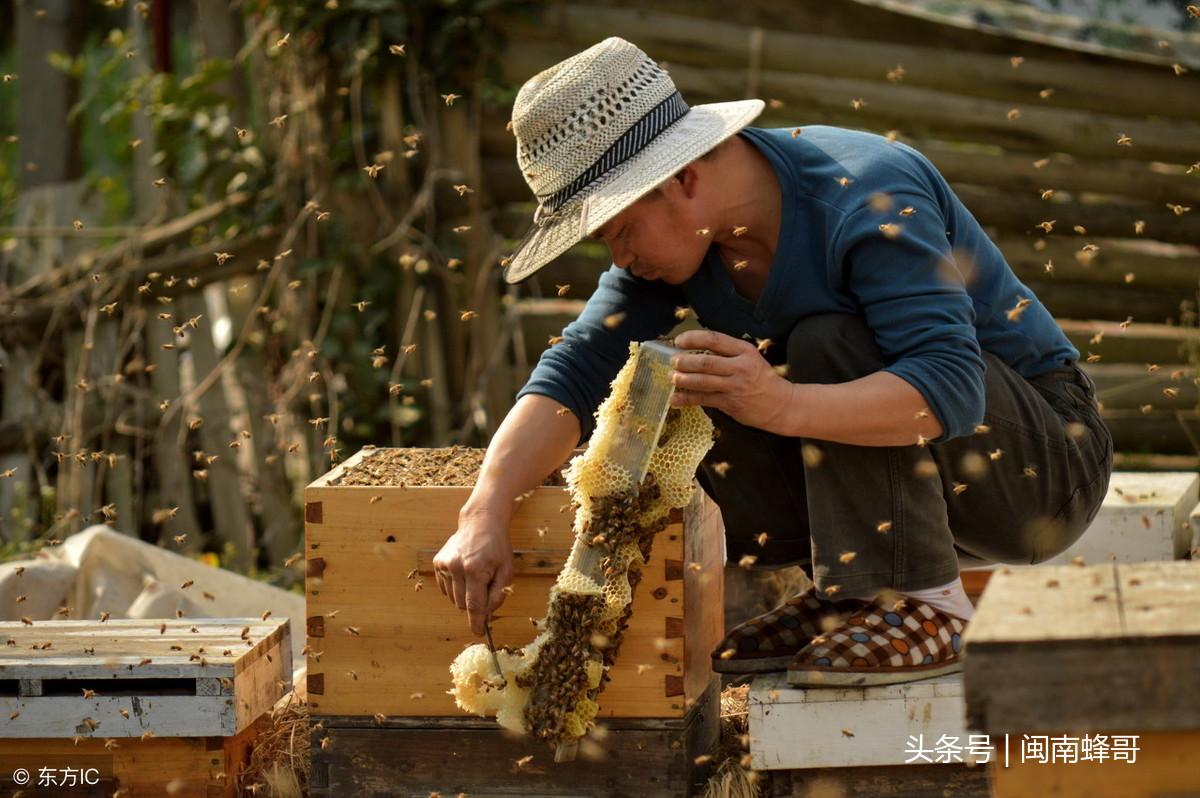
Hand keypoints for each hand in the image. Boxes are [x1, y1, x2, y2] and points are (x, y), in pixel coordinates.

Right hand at [432, 508, 514, 635]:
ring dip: (463, 594)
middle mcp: (456, 568)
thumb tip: (487, 614)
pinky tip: (463, 573)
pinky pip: (445, 587)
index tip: (477, 632)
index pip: (474, 606)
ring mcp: (445, 565)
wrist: (481, 522)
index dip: (476, 622)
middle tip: (484, 588)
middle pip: (462, 604)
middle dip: (473, 603)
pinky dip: (455, 586)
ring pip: (452, 598)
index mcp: (476, 570)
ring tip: (474, 576)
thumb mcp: (507, 570)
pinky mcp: (438, 562)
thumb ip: (498, 595)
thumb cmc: (497, 547)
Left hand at [670, 329, 796, 434]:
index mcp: (744, 351)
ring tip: (672, 378)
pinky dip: (686, 399)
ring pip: (703, 381)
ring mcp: (735, 386)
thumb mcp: (749, 358)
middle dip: (685, 362)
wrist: (782, 404)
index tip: (679, 341)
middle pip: (706, 362)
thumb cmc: (762, 379)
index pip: (714, 339)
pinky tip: (675, 398)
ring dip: (683, 379)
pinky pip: (704, 399)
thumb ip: (727, 354)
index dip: (693, 338)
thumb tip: (696, 351)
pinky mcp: (731, 403)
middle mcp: (740, 367)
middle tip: (673, 361)